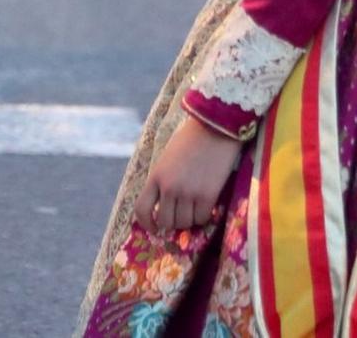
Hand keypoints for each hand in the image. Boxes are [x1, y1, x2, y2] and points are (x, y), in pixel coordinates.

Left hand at [137, 115, 244, 234]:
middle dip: (172, 222)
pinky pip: (202, 219)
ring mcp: (188, 193)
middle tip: (181, 215)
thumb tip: (163, 204)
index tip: (154, 228)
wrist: (215, 128)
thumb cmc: (191, 140)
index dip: (146, 224)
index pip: (141, 209)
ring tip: (195, 207)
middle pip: (165, 221)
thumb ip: (163, 180)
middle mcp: (169, 187)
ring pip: (184, 223)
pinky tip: (206, 204)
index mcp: (155, 176)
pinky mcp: (207, 196)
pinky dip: (203, 216)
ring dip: (189, 220)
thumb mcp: (167, 159)